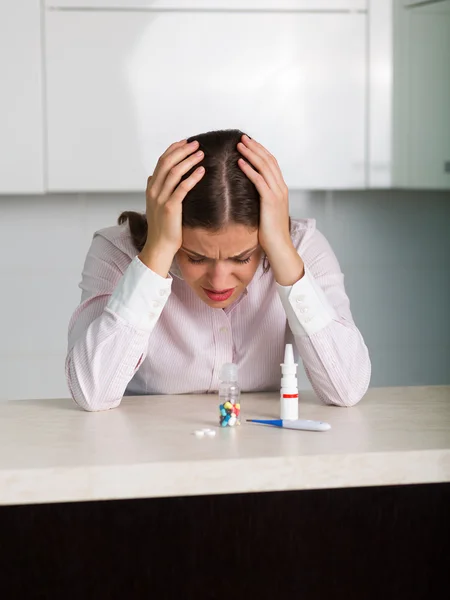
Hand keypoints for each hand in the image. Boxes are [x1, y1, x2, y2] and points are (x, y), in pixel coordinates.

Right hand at [139, 139, 204, 276]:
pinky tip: (201, 171)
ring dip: (189, 160)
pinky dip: (192, 177)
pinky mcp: (170, 207)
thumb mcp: (155, 205)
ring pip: (174, 172)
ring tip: (201, 154)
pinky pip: (182, 188)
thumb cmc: (162, 227)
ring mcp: (161, 198)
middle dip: (182, 150)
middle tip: (196, 144)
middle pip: (167, 162)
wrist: (159, 246)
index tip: (186, 142)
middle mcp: (154, 190)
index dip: (174, 149)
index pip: (161, 161)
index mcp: (151, 187)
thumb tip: (152, 176)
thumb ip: (154, 189)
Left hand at [237, 135, 303, 285]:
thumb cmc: (270, 234)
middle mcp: (281, 188)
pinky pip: (259, 180)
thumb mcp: (265, 212)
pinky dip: (250, 169)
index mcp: (281, 189)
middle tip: (242, 138)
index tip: (248, 143)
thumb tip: (248, 194)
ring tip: (239, 146)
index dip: (260, 151)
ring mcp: (277, 193)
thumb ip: (261, 200)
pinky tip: (240, 162)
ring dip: (251, 154)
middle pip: (268, 160)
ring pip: (264, 167)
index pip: (271, 164)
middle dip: (255, 148)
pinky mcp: (270, 201)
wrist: (279, 247)